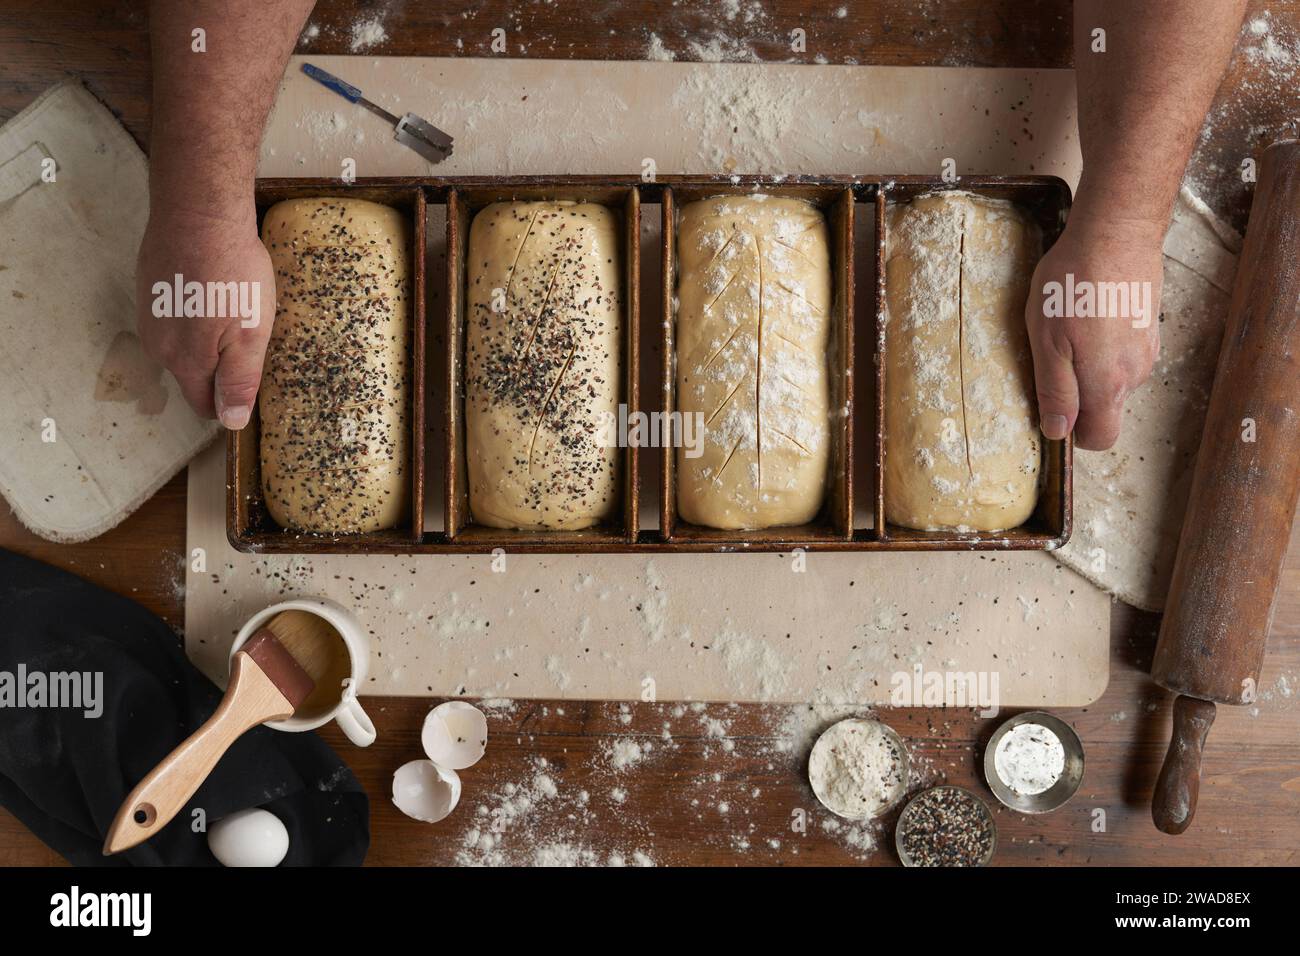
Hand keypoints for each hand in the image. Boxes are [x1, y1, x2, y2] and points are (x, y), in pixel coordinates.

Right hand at [136, 206, 274, 427]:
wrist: (198, 213)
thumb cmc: (231, 273)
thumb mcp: (250, 334)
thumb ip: (239, 381)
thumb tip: (231, 421)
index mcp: (186, 362)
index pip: (203, 404)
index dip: (229, 400)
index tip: (250, 378)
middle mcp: (159, 345)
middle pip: (193, 374)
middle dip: (221, 364)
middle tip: (247, 331)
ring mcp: (149, 316)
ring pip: (183, 345)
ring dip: (207, 336)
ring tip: (230, 306)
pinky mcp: (149, 290)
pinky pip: (175, 316)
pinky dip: (194, 310)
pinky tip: (212, 287)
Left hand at [1024, 209, 1163, 449]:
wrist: (1116, 232)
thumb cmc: (1073, 285)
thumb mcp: (1047, 343)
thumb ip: (1056, 392)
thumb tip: (1059, 432)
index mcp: (1109, 384)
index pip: (1100, 438)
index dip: (1074, 433)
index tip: (1052, 409)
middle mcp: (1136, 373)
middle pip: (1106, 408)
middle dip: (1079, 395)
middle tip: (1053, 356)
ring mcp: (1148, 349)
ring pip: (1114, 379)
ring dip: (1090, 365)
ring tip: (1069, 328)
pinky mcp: (1150, 327)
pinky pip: (1123, 353)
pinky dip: (1104, 344)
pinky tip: (1088, 314)